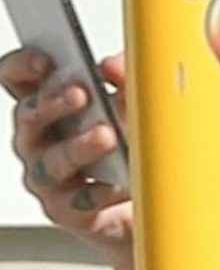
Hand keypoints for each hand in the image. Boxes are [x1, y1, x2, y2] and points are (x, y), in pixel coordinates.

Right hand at [0, 48, 133, 269]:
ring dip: (79, 146)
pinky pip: (80, 200)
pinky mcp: (68, 209)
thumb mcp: (135, 101)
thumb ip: (125, 77)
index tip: (46, 60)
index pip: (18, 80)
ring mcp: (50, 176)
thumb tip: (113, 66)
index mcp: (51, 106)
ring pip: (53, 160)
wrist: (151, 199)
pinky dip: (102, 190)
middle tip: (81, 94)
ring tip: (107, 136)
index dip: (22, 66)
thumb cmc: (134, 143)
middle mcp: (41, 140)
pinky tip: (121, 182)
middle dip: (53, 103)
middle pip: (30, 116)